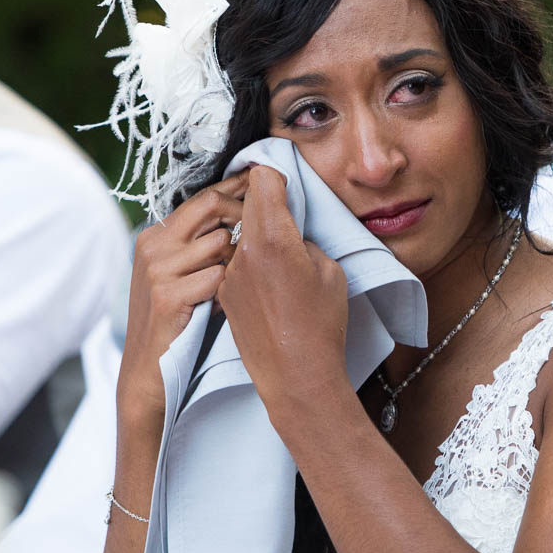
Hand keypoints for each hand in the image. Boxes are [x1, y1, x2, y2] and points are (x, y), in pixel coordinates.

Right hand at [119, 172, 248, 425]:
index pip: (201, 196)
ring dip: (237, 261)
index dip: (235, 188)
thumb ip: (199, 244)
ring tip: (237, 282)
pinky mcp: (167, 296)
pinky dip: (228, 290)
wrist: (148, 369)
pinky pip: (218, 277)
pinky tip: (224, 305)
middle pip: (210, 205)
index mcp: (156, 235)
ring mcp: (157, 269)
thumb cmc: (177, 319)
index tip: (262, 182)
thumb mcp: (179, 273)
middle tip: (262, 233)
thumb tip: (242, 214)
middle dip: (244, 214)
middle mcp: (152, 245)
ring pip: (221, 242)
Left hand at [216, 165, 349, 421]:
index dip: (274, 176)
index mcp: (271, 238)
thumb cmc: (321, 324)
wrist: (296, 376)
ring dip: (252, 232)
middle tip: (280, 204)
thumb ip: (303, 241)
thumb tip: (289, 235)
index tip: (283, 180)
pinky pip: (234, 262)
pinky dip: (247, 261)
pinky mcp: (223, 294)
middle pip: (244, 204)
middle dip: (261, 200)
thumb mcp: (329, 270)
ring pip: (237, 234)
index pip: (261, 180)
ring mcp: (229, 274)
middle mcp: (242, 251)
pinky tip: (268, 280)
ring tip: (277, 250)